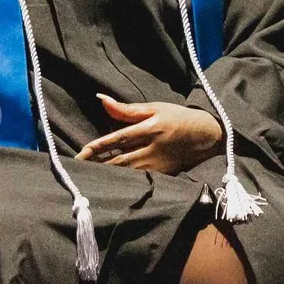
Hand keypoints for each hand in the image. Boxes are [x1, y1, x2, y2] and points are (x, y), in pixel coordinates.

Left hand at [80, 94, 222, 174]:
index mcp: (150, 128)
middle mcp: (153, 148)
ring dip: (108, 175)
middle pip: (120, 160)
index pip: (118, 138)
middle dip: (97, 166)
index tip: (81, 153)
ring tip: (89, 177)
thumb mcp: (154, 108)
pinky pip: (139, 179)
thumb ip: (126, 109)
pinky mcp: (163, 174)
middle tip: (77, 170)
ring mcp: (158, 164)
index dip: (98, 147)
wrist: (207, 135)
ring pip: (128, 173)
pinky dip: (123, 182)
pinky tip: (111, 183)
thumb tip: (102, 99)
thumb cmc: (177, 117)